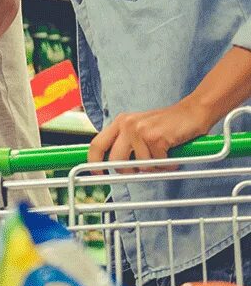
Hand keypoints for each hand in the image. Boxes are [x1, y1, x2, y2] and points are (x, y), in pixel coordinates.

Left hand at [87, 98, 212, 171]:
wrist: (192, 112)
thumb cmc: (166, 125)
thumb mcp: (139, 129)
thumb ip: (125, 143)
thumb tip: (113, 165)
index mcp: (120, 122)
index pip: (97, 143)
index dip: (94, 161)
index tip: (97, 173)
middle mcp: (127, 125)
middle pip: (115, 160)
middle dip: (128, 171)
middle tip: (142, 169)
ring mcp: (141, 131)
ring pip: (141, 165)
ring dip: (155, 167)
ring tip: (163, 155)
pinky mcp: (156, 138)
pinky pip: (158, 163)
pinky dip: (167, 164)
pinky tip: (172, 154)